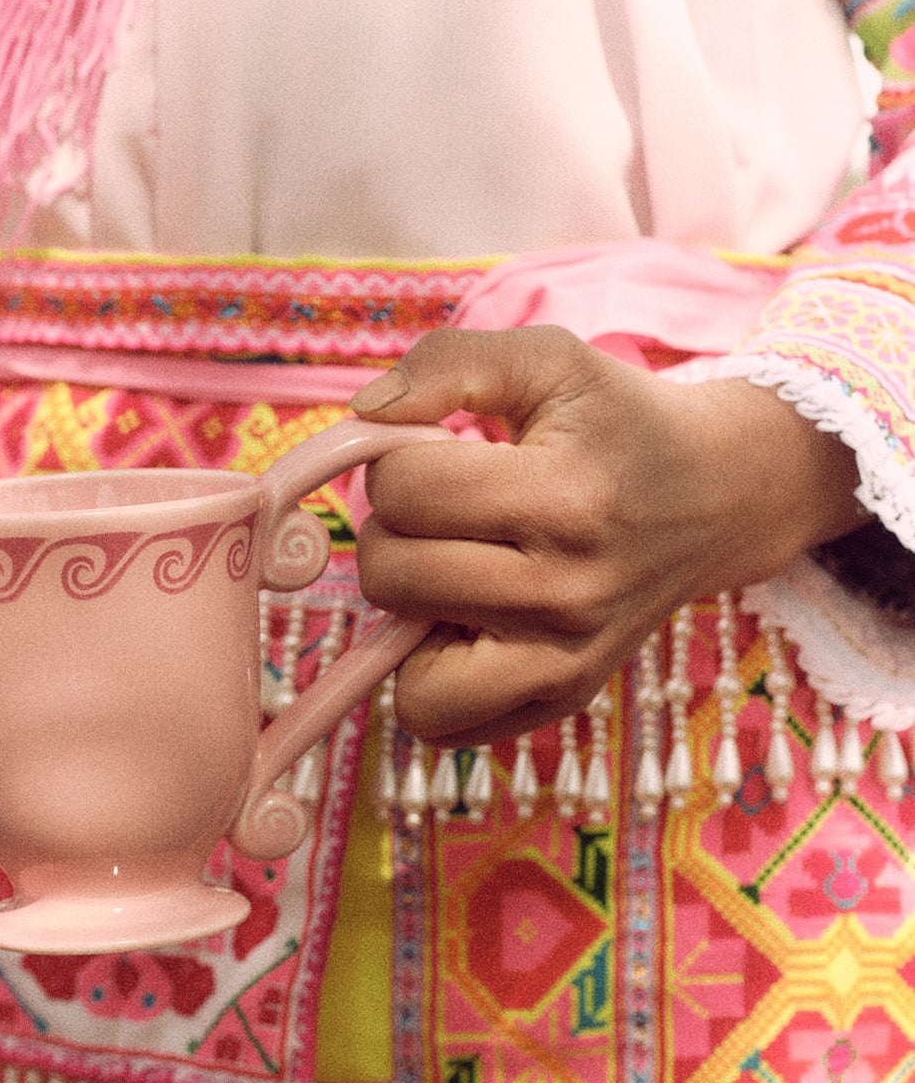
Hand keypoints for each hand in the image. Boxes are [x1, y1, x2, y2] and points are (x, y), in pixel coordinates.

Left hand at [352, 326, 865, 745]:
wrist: (720, 496)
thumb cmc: (617, 423)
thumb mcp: (549, 360)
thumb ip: (449, 362)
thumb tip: (362, 414)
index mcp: (565, 497)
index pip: (402, 489)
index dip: (396, 461)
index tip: (440, 454)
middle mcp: (568, 593)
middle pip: (391, 575)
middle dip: (394, 531)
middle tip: (445, 514)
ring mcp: (567, 661)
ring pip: (404, 671)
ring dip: (406, 615)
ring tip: (451, 572)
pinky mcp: (562, 699)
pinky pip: (438, 722)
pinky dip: (429, 678)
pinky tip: (466, 625)